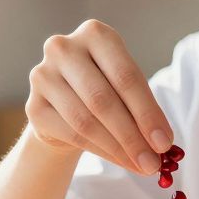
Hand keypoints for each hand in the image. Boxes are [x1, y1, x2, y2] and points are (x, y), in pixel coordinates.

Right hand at [26, 19, 172, 174]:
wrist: (64, 104)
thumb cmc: (105, 90)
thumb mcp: (127, 89)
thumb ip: (144, 110)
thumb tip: (162, 144)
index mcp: (95, 33)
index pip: (126, 76)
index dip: (147, 112)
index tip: (164, 142)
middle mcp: (63, 48)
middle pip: (103, 99)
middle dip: (132, 136)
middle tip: (153, 163)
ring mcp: (43, 75)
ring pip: (86, 121)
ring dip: (118, 149)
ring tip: (141, 165)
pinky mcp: (33, 106)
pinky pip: (71, 134)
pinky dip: (101, 152)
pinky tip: (120, 160)